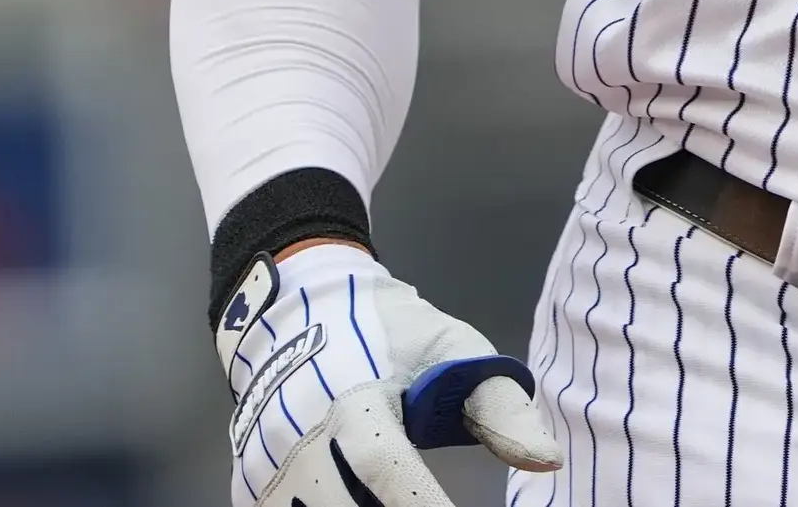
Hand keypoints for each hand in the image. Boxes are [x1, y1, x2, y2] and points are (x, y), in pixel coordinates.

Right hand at [218, 242, 562, 506]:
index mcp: (353, 395)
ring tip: (414, 499)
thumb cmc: (386, 333)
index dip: (419, 502)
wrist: (293, 310)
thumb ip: (500, 407)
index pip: (385, 465)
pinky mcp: (250, 481)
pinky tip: (362, 502)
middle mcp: (298, 433)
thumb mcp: (454, 350)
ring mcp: (266, 462)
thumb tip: (547, 460)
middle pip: (339, 504)